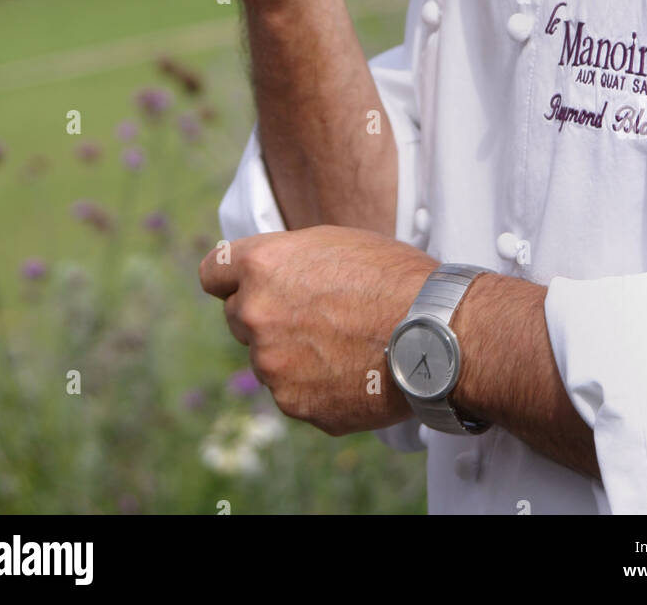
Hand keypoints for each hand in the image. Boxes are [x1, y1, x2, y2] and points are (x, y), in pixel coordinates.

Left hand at [199, 226, 438, 434]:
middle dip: (266, 316)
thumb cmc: (394, 278)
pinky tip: (350, 371)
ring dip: (291, 354)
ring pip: (266, 359)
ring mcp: (271, 365)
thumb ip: (288, 262)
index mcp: (262, 266)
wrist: (433, 333)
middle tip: (312, 315)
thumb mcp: (334, 242)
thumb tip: (271, 279)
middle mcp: (256, 314)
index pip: (212, 272)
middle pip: (238, 317)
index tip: (246, 285)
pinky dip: (314, 386)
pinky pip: (292, 393)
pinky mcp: (293, 404)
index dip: (232, 278)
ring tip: (343, 344)